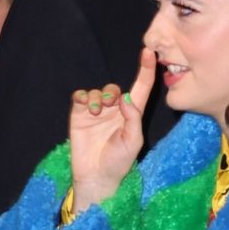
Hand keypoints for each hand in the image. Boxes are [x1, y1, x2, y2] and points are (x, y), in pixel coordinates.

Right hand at [69, 46, 156, 212]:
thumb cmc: (118, 163)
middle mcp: (114, 111)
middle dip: (111, 92)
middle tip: (109, 105)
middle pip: (114, 88)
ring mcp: (96, 113)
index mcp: (131, 115)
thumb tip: (125, 97)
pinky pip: (81, 96)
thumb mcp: (133, 142)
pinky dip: (83, 97)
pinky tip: (85, 107)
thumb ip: (133, 119)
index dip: (145, 70)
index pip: (141, 88)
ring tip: (95, 113)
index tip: (149, 52)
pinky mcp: (80, 115)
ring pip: (97, 92)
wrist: (96, 177)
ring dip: (96, 98)